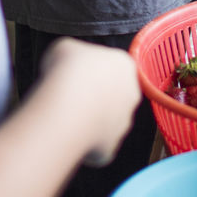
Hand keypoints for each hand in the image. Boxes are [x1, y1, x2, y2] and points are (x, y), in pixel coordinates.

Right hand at [38, 37, 140, 166]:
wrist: (67, 106)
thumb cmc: (68, 72)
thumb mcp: (65, 48)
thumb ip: (75, 55)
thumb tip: (69, 63)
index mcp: (124, 65)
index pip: (111, 68)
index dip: (90, 71)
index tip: (74, 74)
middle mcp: (131, 95)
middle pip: (112, 96)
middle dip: (94, 97)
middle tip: (70, 95)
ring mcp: (123, 124)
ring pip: (104, 122)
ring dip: (88, 120)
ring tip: (65, 114)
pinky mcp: (110, 148)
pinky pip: (94, 146)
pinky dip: (81, 142)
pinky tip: (67, 133)